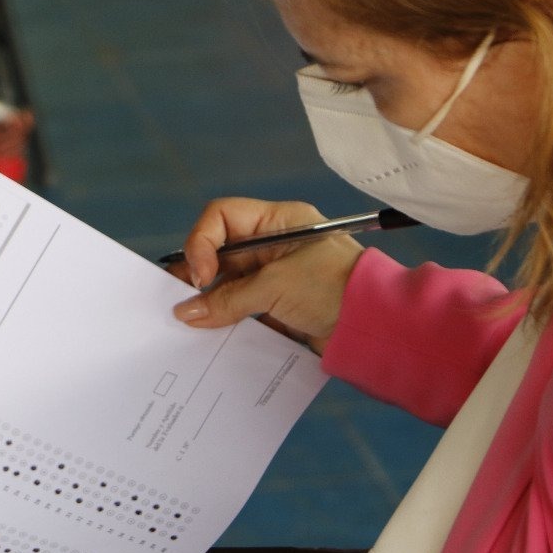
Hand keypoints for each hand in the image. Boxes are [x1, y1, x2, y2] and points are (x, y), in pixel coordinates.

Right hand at [170, 197, 363, 352]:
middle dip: (199, 275)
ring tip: (192, 322)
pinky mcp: (279, 306)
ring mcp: (276, 275)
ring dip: (212, 302)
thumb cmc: (331, 289)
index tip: (202, 276)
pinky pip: (243, 309)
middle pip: (221, 252)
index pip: (222, 217)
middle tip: (178, 299)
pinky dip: (228, 321)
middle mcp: (273, 243)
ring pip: (230, 284)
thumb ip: (227, 299)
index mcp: (277, 222)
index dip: (202, 242)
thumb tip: (185, 312)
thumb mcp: (275, 288)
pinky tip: (214, 336)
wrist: (374, 328)